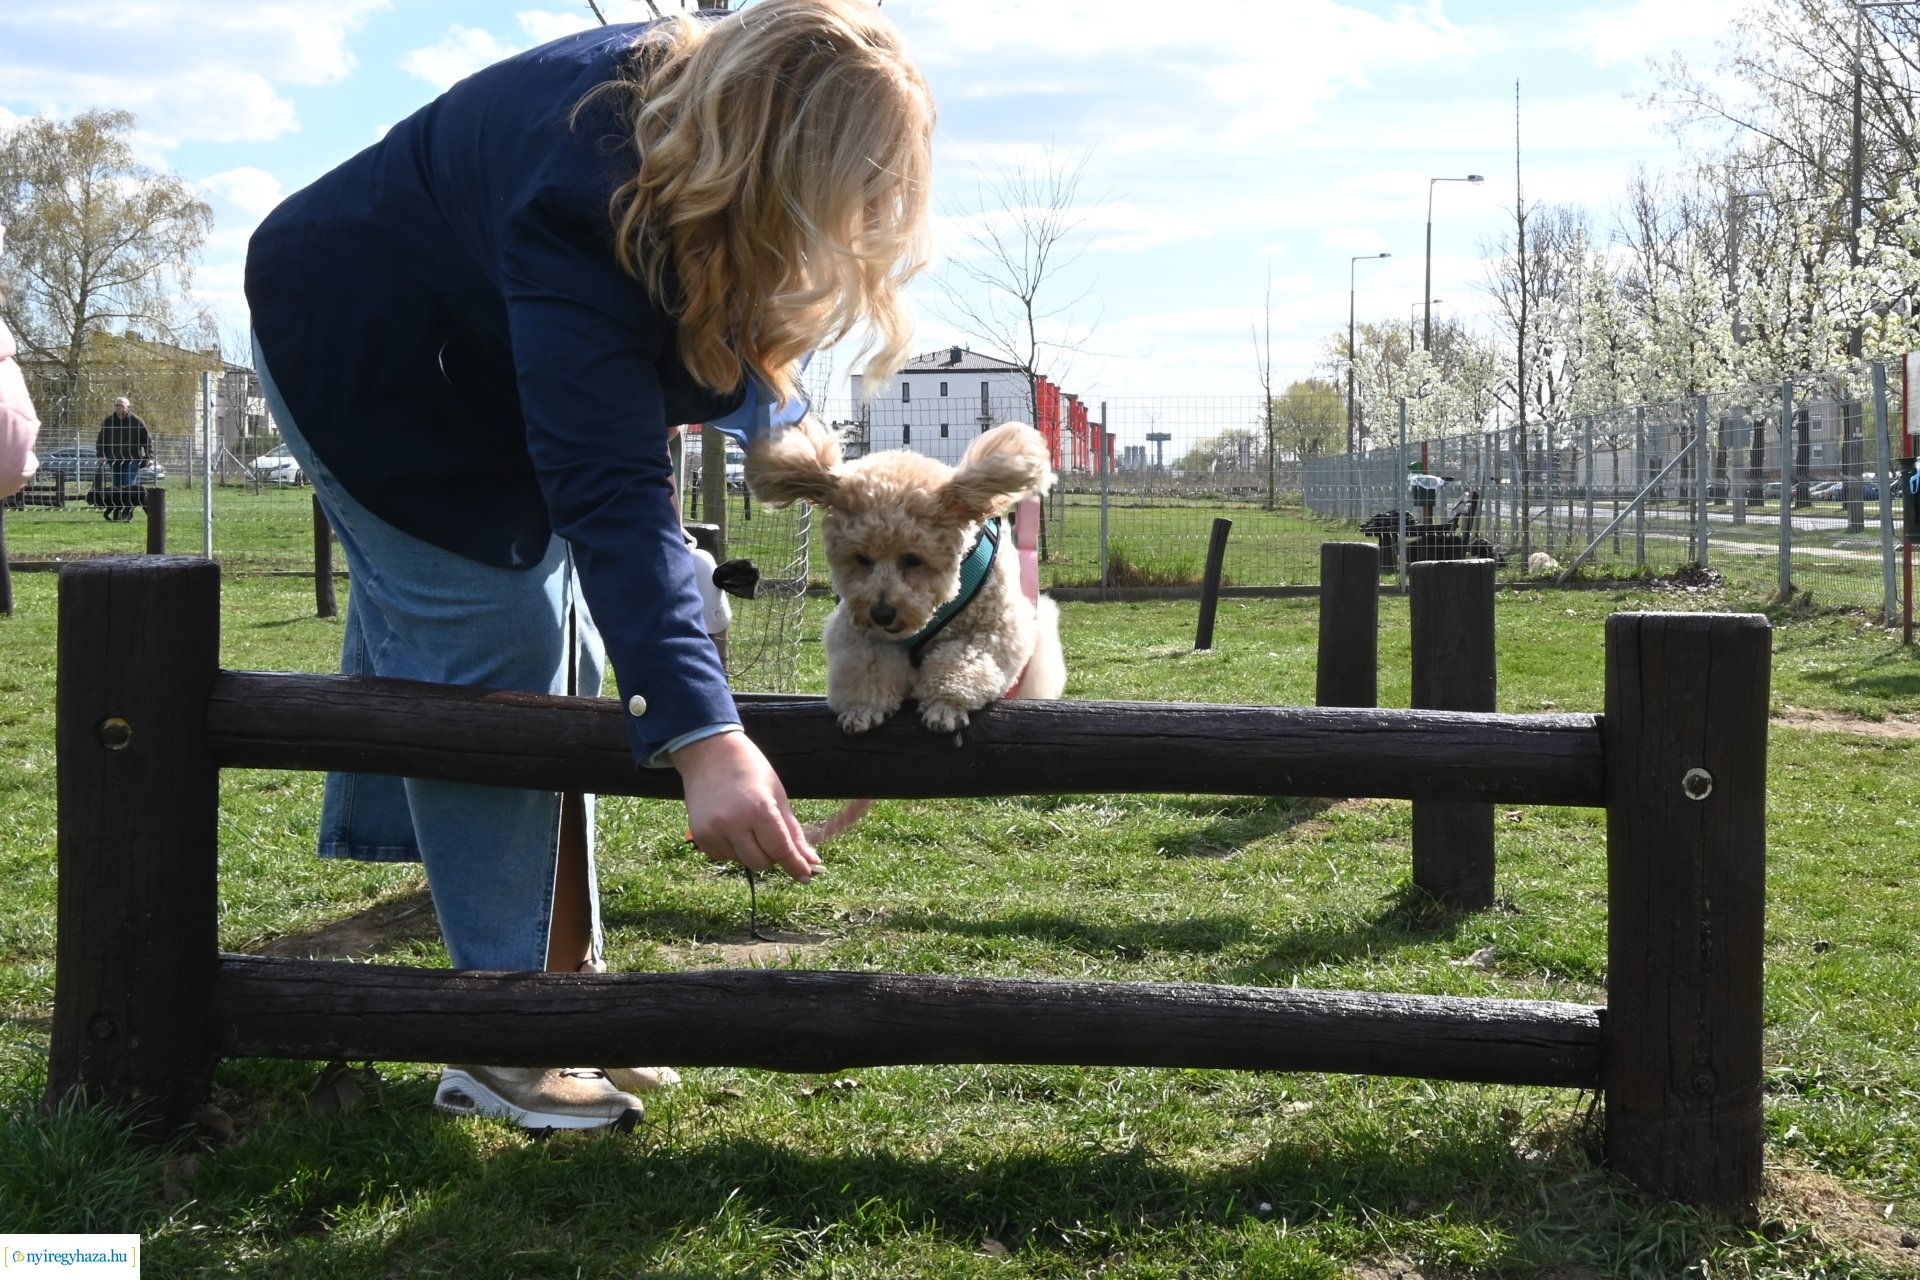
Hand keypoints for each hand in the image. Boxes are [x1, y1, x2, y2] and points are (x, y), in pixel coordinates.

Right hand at [671, 730, 819, 881]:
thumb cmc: (750, 769)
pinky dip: (733, 848)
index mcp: (758, 810)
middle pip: (761, 862)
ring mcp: (712, 831)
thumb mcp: (778, 795)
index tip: (807, 876)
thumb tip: (811, 861)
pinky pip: (724, 856)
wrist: (709, 753)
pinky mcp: (699, 836)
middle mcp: (733, 824)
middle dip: (772, 856)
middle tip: (771, 834)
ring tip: (747, 823)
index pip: (780, 849)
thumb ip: (793, 832)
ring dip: (751, 850)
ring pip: (742, 861)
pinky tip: (731, 825)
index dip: (795, 865)